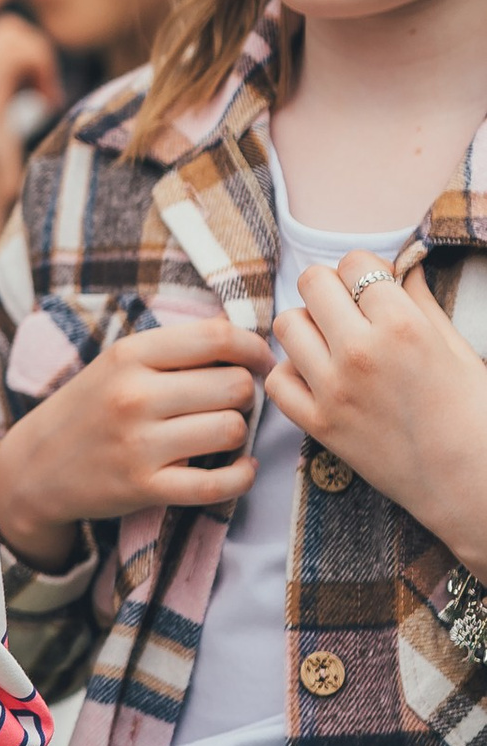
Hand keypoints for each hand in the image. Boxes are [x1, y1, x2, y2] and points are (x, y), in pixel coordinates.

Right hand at [0, 311, 272, 573]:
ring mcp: (139, 444)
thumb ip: (176, 350)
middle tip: (231, 403)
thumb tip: (250, 345)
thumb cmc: (92, 407)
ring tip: (223, 434)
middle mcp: (134, 395)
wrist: (37, 465)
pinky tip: (240, 468)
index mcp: (130, 355)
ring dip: (239, 434)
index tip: (261, 362)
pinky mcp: (145, 487)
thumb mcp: (120, 363)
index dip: (254, 348)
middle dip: (245, 394)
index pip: (217, 337)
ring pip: (232, 430)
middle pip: (234, 385)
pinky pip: (218, 484)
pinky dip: (242, 476)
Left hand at [267, 258, 486, 568]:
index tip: (378, 293)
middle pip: (312, 282)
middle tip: (351, 311)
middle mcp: (361, 352)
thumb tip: (404, 266)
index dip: (368, 273)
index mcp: (402, 325)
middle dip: (332, 289)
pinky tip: (319, 377)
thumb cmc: (474, 414)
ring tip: (333, 343)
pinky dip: (293, 372)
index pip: (356, 262)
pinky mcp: (318, 425)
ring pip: (288, 324)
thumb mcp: (458, 347)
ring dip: (308, 326)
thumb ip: (422, 301)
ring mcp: (333, 389)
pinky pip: (278, 379)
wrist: (469, 483)